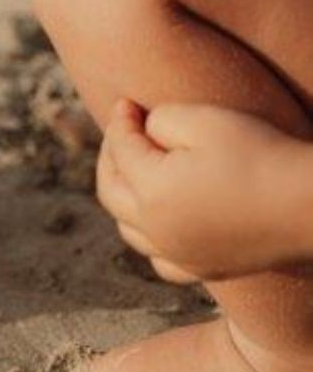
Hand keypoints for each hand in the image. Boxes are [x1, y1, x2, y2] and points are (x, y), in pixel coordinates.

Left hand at [98, 99, 309, 282]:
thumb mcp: (204, 120)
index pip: (120, 150)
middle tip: (122, 131)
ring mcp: (179, 256)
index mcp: (152, 193)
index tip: (125, 102)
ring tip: (135, 167)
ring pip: (127, 228)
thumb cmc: (261, 153)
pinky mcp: (203, 269)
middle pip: (110, 191)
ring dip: (123, 195)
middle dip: (110, 156)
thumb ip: (157, 120)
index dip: (120, 121)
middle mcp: (157, 231)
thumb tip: (141, 129)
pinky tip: (160, 216)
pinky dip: (148, 236)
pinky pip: (158, 257)